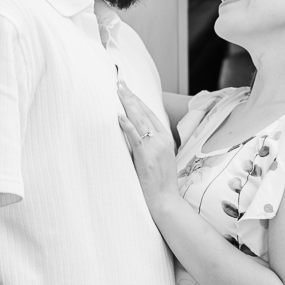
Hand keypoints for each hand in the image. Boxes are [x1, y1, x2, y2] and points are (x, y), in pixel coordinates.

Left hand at [118, 82, 179, 206]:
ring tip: (118, 92)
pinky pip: (135, 138)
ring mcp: (155, 148)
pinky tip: (119, 116)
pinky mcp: (146, 157)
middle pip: (144, 113)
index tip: (129, 90)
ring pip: (139, 121)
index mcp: (166, 140)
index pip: (151, 114)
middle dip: (131, 96)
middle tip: (120, 83)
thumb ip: (151, 146)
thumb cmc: (161, 185)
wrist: (166, 201)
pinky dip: (127, 126)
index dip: (139, 100)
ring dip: (127, 104)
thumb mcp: (161, 160)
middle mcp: (162, 141)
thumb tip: (137, 137)